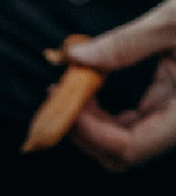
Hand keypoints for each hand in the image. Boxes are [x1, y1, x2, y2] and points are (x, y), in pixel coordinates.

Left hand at [67, 0, 175, 170]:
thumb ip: (126, 43)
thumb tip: (76, 57)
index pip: (128, 148)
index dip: (88, 133)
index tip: (64, 102)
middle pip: (121, 152)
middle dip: (84, 131)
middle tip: (58, 97)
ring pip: (126, 139)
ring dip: (92, 120)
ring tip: (70, 87)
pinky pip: (136, 118)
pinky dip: (108, 108)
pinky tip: (92, 84)